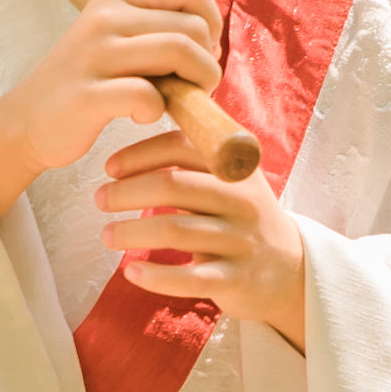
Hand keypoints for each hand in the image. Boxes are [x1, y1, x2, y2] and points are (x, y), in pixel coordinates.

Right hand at [0, 0, 224, 222]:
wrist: (26, 120)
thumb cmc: (87, 81)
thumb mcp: (117, 37)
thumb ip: (158, 27)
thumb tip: (212, 37)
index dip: (210, 21)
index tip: (201, 51)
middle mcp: (105, 16)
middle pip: (193, 27)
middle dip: (207, 64)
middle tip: (193, 88)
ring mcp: (94, 53)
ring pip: (179, 53)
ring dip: (196, 85)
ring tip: (180, 101)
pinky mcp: (88, 95)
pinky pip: (148, 95)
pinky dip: (157, 112)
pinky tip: (142, 116)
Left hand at [96, 126, 306, 351]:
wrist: (290, 270)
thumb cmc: (241, 218)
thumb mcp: (229, 180)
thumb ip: (194, 155)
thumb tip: (143, 112)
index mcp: (235, 168)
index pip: (182, 148)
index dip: (140, 154)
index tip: (110, 167)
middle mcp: (242, 200)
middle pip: (174, 186)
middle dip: (128, 191)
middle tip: (100, 199)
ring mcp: (240, 240)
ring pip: (176, 231)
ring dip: (132, 232)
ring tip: (106, 235)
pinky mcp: (236, 279)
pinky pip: (189, 278)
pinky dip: (156, 276)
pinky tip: (132, 272)